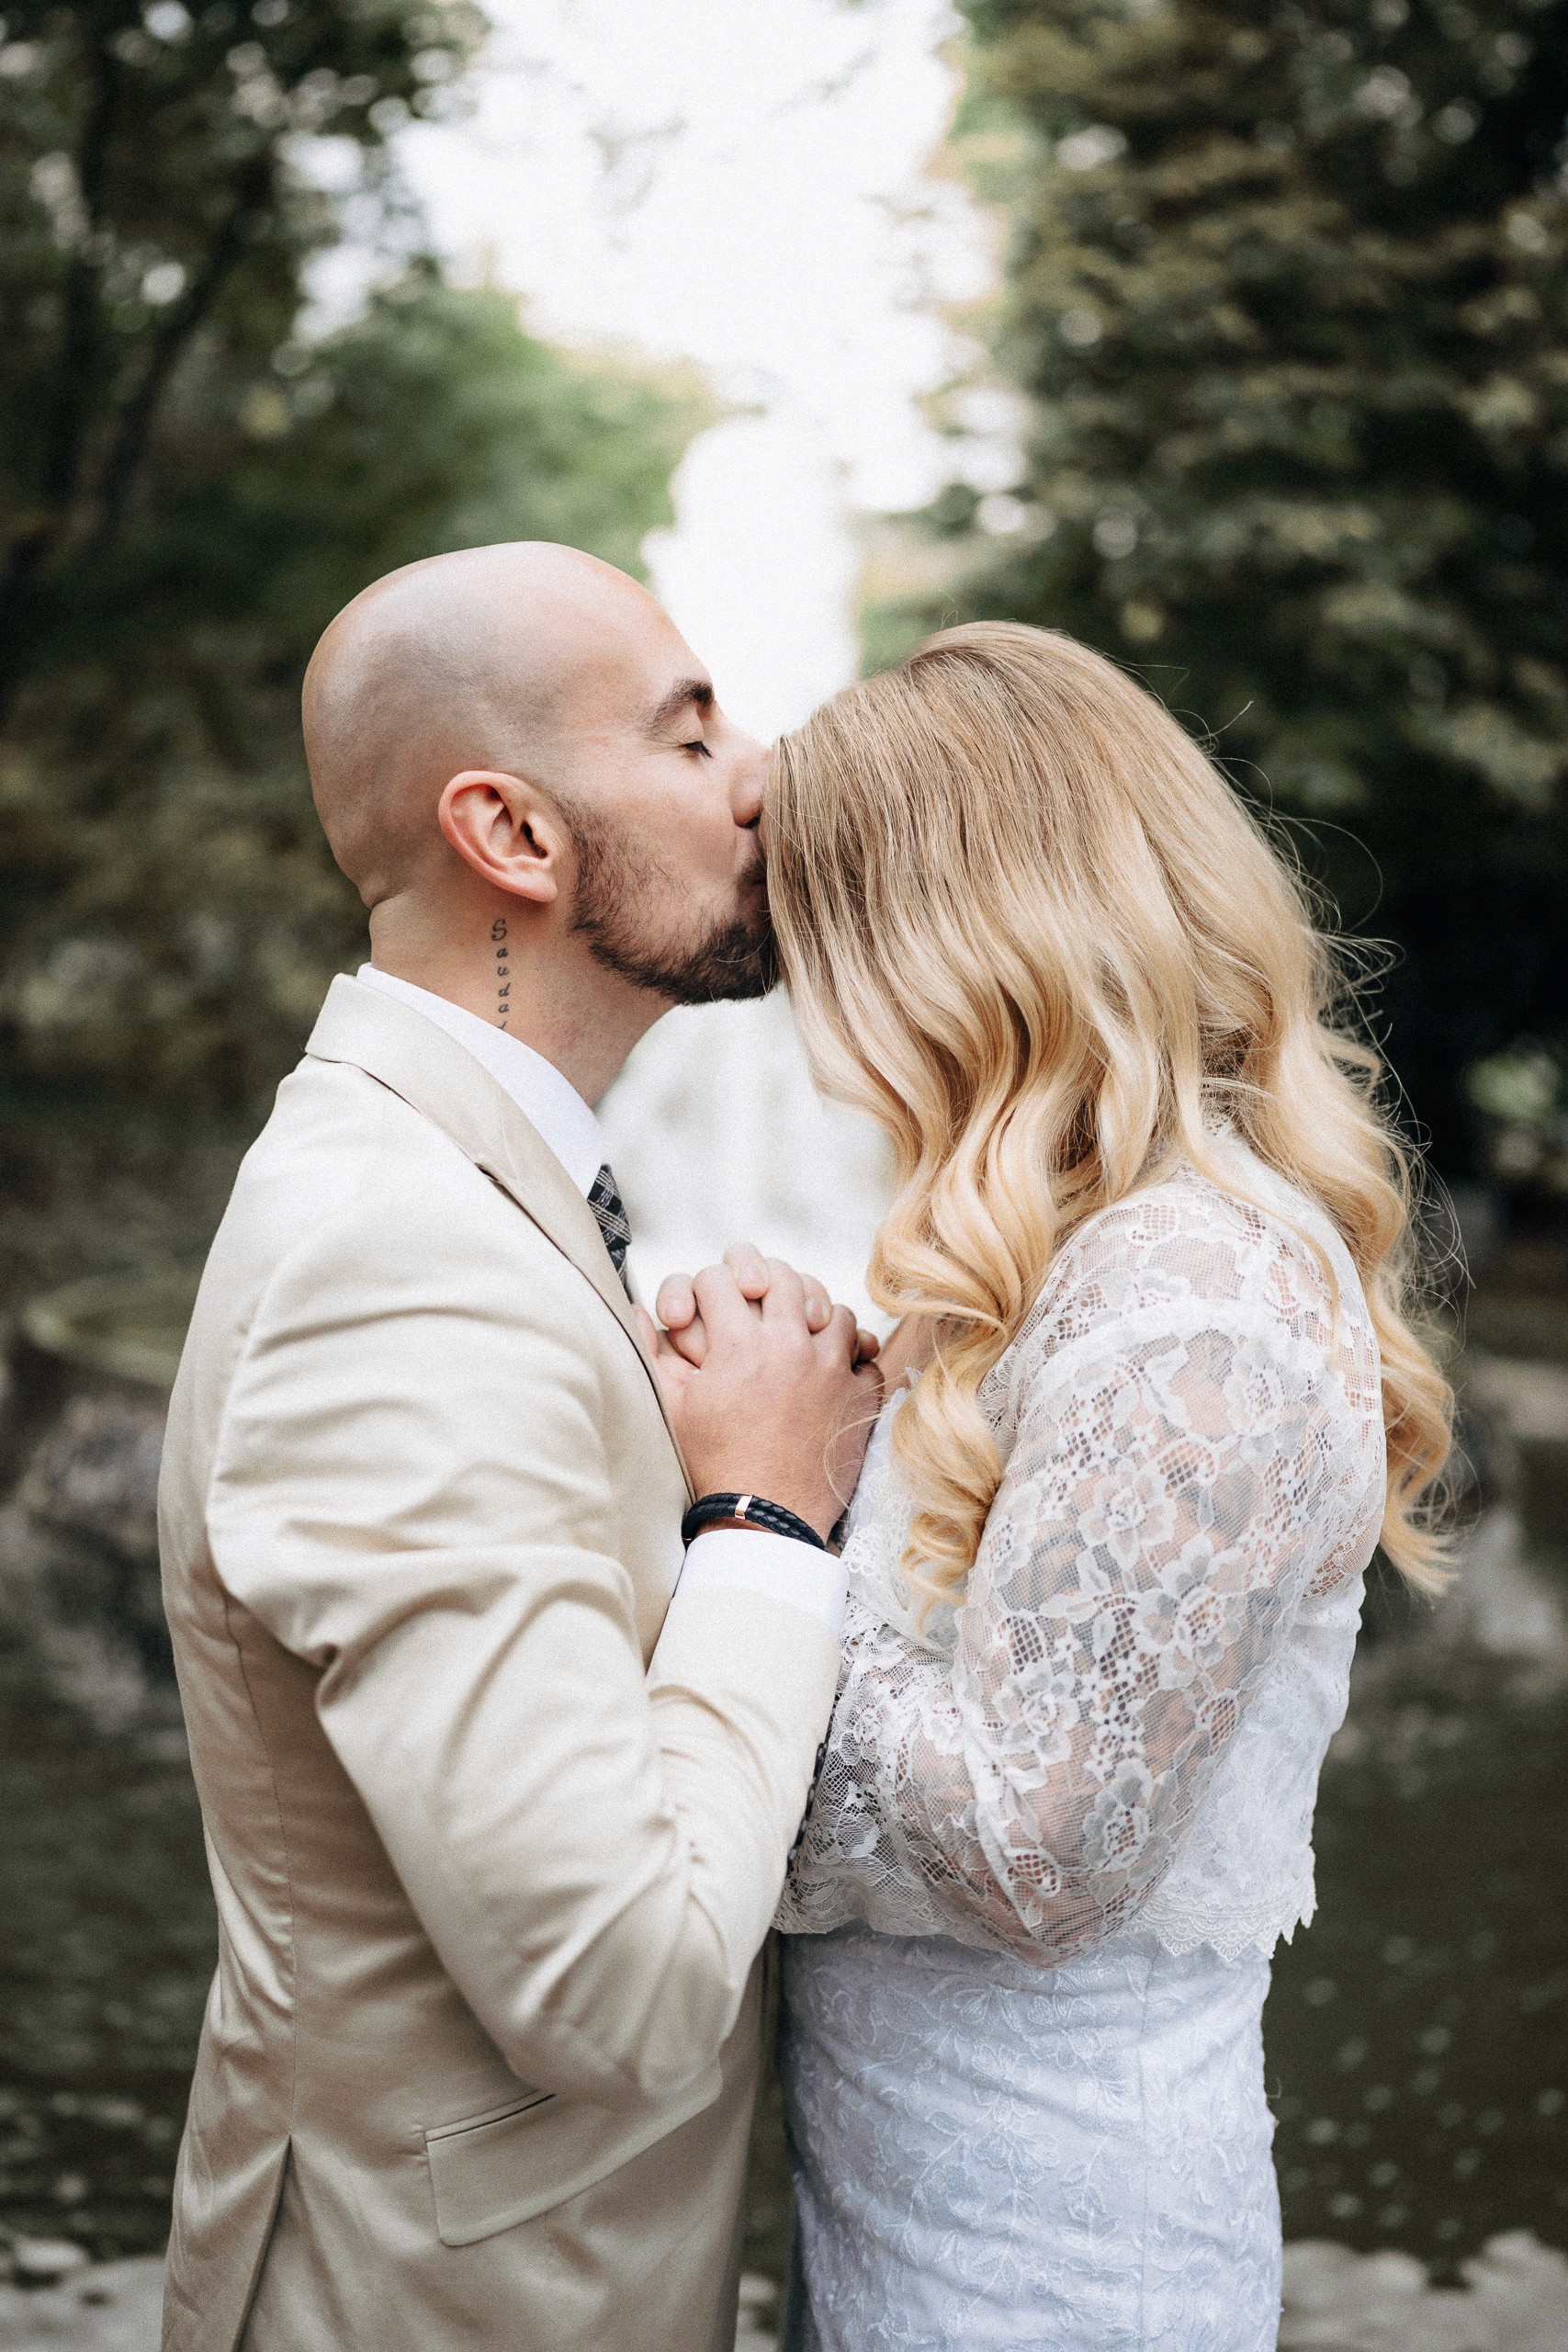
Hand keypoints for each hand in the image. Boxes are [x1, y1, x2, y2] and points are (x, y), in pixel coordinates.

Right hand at [635, 1255, 882, 1540]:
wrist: (762, 1519)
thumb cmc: (712, 1466)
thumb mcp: (669, 1407)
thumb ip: (652, 1352)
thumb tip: (638, 1313)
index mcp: (737, 1345)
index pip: (719, 1280)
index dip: (704, 1286)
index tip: (705, 1305)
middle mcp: (789, 1346)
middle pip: (783, 1277)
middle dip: (764, 1281)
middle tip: (756, 1298)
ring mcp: (831, 1369)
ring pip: (834, 1309)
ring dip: (814, 1313)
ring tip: (799, 1329)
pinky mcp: (859, 1397)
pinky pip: (865, 1353)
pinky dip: (851, 1354)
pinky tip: (833, 1365)